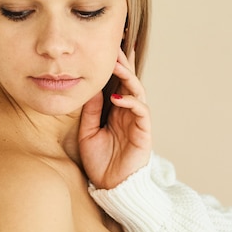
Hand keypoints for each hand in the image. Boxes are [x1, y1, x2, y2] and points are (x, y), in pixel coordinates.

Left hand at [79, 47, 151, 188]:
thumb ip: (90, 110)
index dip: (114, 65)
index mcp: (116, 110)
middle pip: (129, 81)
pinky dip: (130, 102)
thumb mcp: (88, 132)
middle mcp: (128, 112)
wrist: (111, 187)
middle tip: (115, 43)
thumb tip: (89, 87)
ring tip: (115, 65)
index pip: (117, 82)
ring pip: (137, 91)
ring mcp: (137, 120)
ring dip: (127, 77)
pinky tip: (117, 98)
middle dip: (123, 62)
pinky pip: (141, 111)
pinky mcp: (144, 132)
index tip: (107, 46)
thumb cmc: (100, 162)